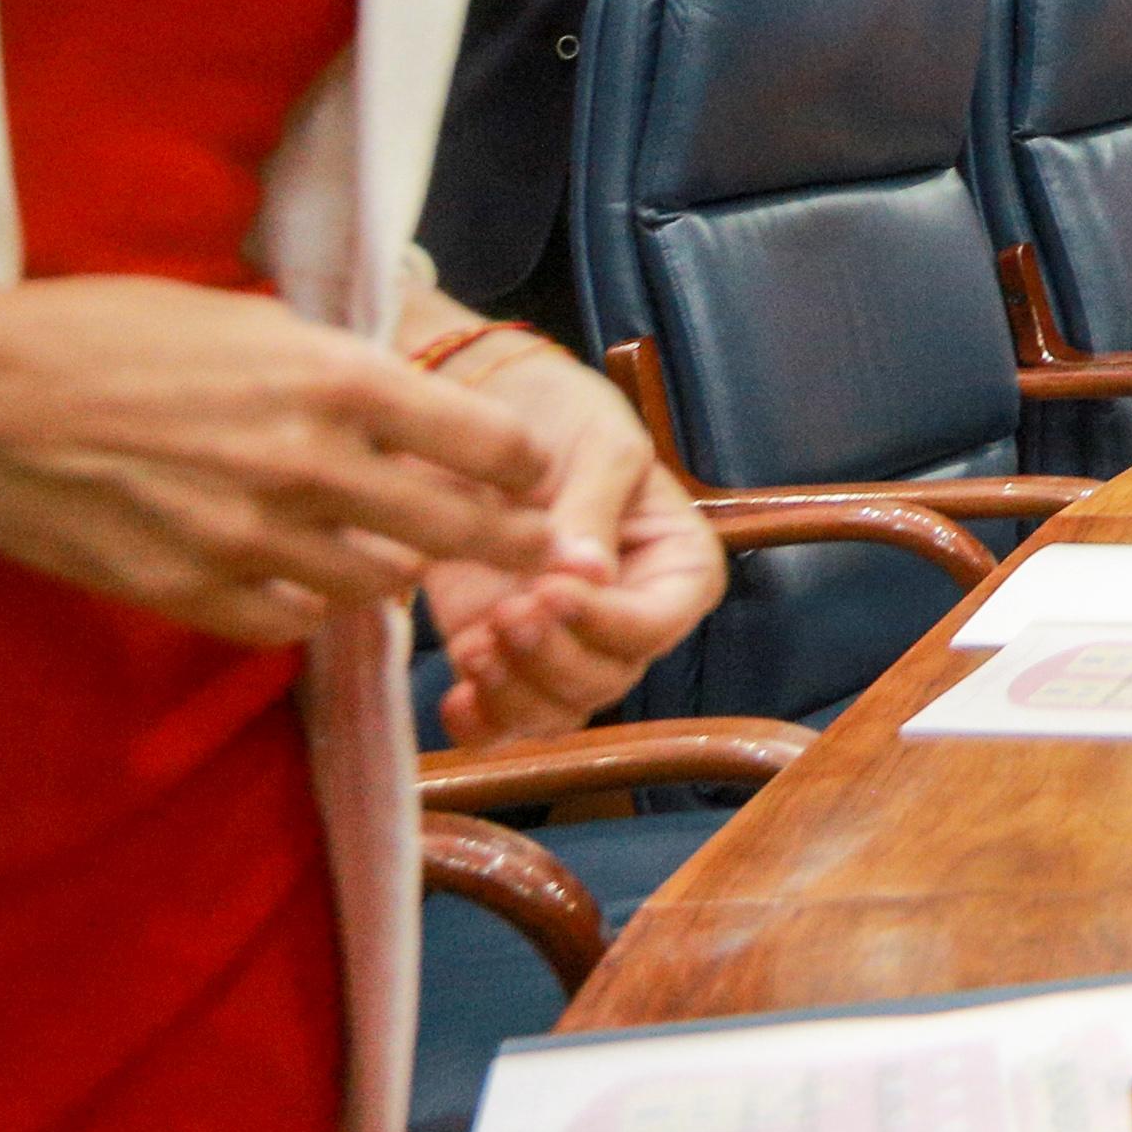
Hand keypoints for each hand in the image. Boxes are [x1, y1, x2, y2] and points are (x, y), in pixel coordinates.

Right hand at [0, 278, 556, 651]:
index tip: (533, 472)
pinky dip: (314, 606)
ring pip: (378, 585)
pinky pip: (292, 623)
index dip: (525, 465)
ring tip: (407, 555)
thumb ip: (339, 369)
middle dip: (510, 538)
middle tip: (536, 544)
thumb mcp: (254, 320)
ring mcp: (251, 542)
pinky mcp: (192, 595)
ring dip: (401, 571)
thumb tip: (408, 401)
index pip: (489, 443)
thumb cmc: (113, 335)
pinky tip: (312, 581)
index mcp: (337, 382)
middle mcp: (310, 468)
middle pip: (459, 529)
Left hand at [414, 328, 725, 745]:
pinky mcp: (504, 657)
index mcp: (676, 566)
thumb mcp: (598, 443)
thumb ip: (596, 505)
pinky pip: (504, 722)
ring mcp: (564, 642)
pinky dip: (481, 723)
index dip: (607, 621)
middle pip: (607, 678)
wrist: (480, 408)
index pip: (656, 622)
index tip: (551, 588)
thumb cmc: (561, 413)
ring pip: (556, 711)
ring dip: (515, 693)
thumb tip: (589, 574)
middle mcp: (628, 617)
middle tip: (507, 610)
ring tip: (474, 646)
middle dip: (553, 658)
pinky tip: (456, 699)